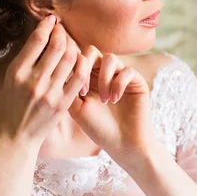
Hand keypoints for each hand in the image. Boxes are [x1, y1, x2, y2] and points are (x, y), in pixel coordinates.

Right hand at [0, 15, 89, 147]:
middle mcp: (33, 81)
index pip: (37, 40)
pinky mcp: (62, 104)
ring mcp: (49, 93)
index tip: (51, 19)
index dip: (47, 25)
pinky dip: (81, 65)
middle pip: (57, 46)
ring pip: (70, 59)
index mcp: (17, 72)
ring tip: (70, 42)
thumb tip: (40, 34)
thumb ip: (25, 59)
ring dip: (72, 46)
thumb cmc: (10, 106)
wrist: (16, 137)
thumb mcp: (9, 80)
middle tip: (62, 28)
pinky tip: (79, 60)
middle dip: (62, 32)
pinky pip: (78, 78)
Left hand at [68, 43, 155, 163]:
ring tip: (104, 100)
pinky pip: (127, 70)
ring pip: (109, 57)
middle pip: (92, 51)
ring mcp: (120, 76)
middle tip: (85, 91)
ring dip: (103, 78)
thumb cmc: (98, 129)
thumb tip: (60, 66)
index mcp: (88, 78)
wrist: (123, 145)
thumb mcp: (76, 108)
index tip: (78, 92)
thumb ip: (68, 86)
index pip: (78, 57)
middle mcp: (103, 73)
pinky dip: (119, 84)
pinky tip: (115, 100)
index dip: (74, 68)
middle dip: (86, 68)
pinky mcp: (137, 81)